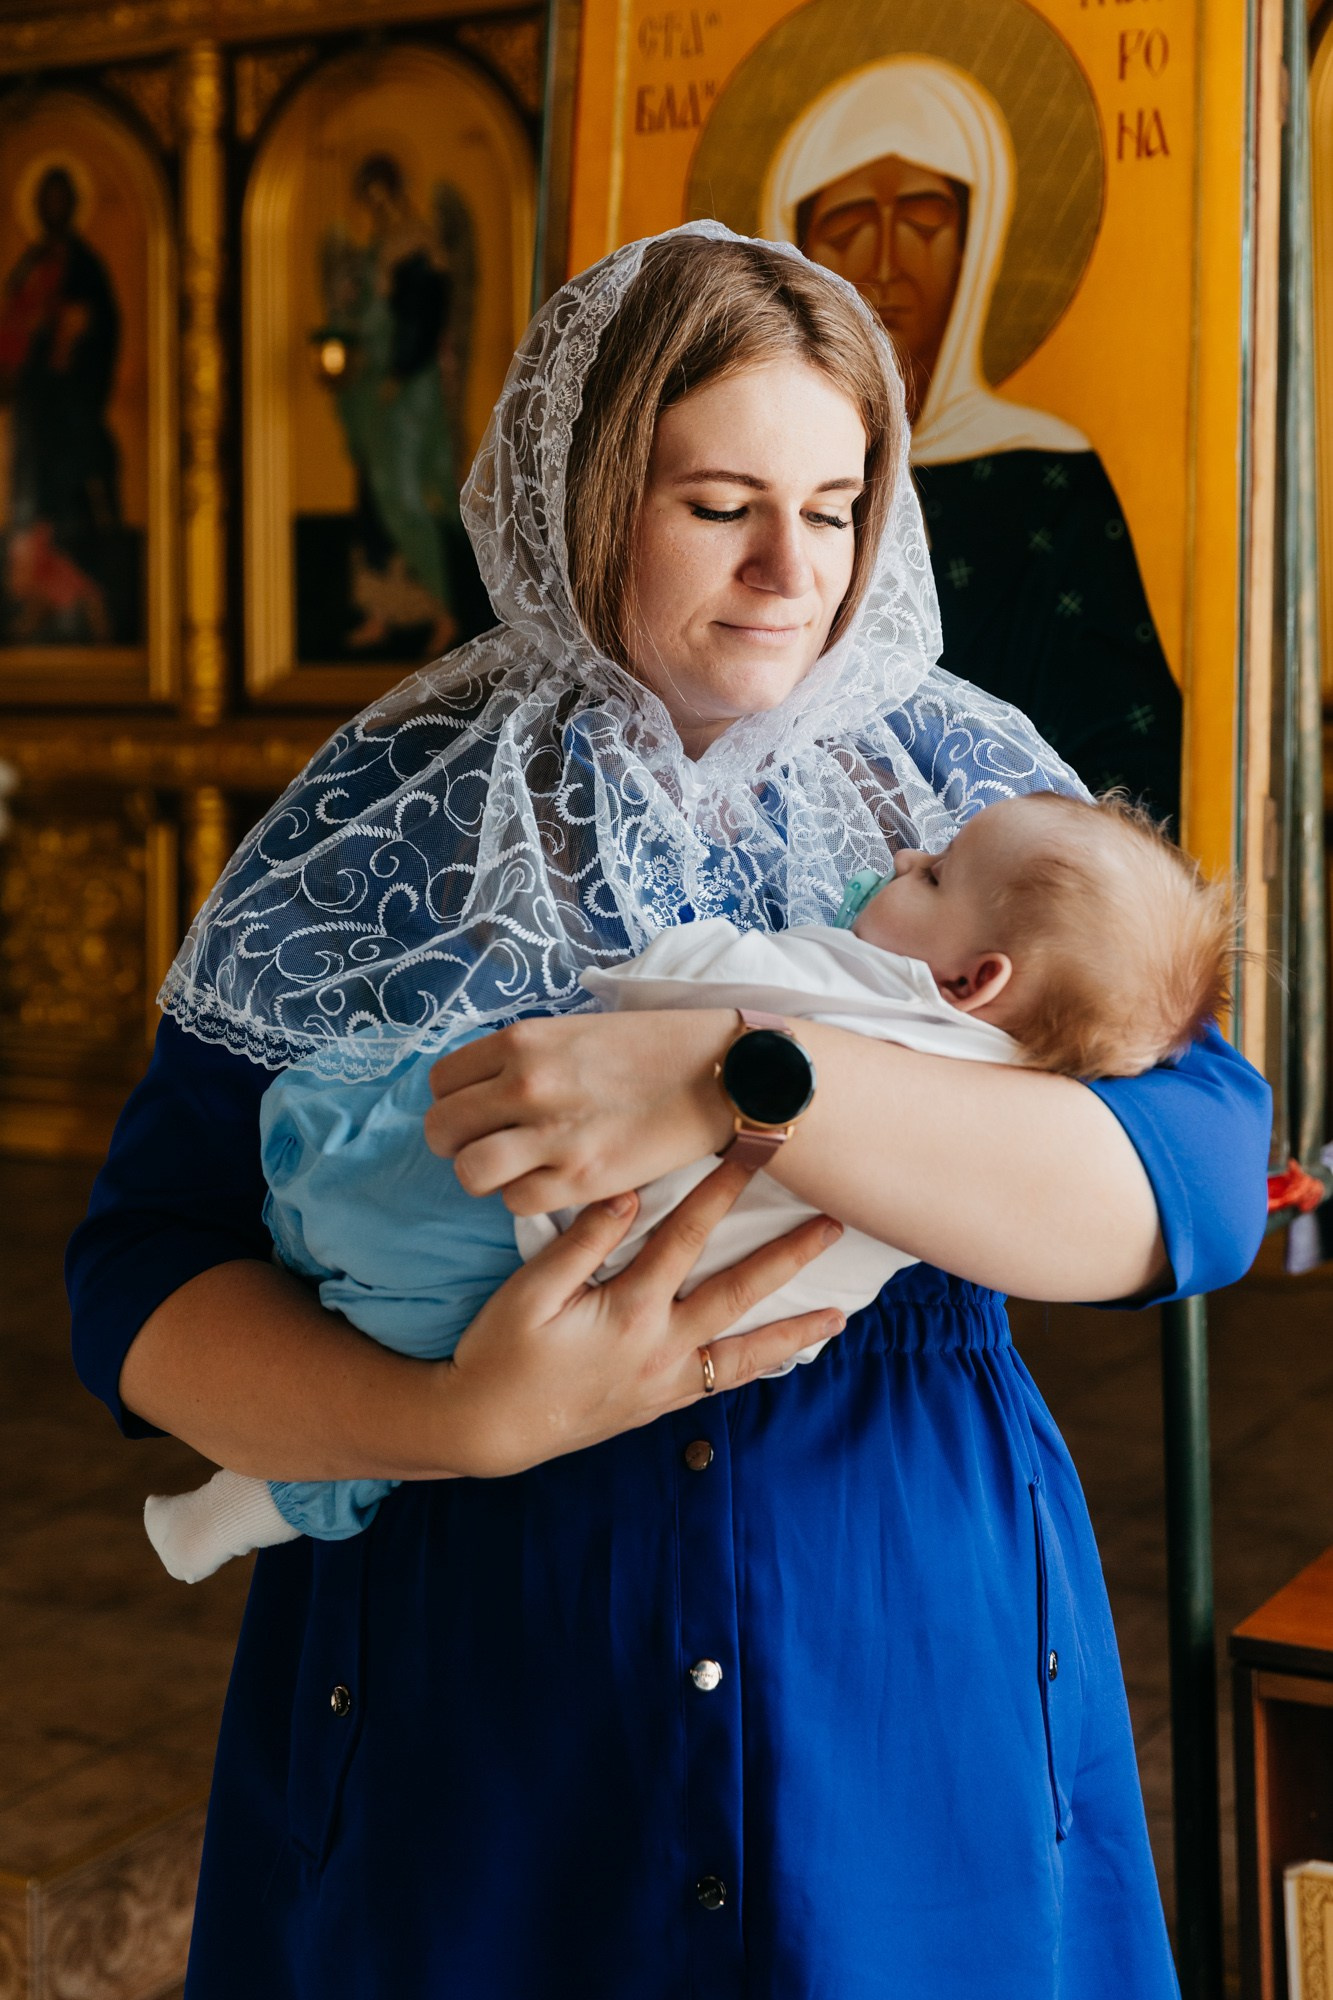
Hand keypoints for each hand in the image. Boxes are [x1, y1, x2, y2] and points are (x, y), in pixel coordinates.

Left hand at [425, 1011, 736, 1213]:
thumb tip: (482, 1089)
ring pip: (469, 1173)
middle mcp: (527, 1085)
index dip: (454, 1102)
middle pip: (442, 1130)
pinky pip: (516, 1203)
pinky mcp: (581, 1179)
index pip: (441, 1082)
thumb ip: (523, 1058)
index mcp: (523, 1042)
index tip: (477, 1112)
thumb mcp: (574, 1032)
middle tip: (491, 1144)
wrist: (722, 1074)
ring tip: (516, 1170)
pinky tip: (555, 1181)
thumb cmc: (652, 1049)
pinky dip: (529, 1197)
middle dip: (458, 1143)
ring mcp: (552, 1135)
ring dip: (485, 1177)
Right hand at [440, 1157, 844, 1476]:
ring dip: (794, 1331)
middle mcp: (661, 1347)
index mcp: (630, 1311)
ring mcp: (666, 1380)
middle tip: (833, 1226)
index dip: (720, 1191)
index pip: (686, 1236)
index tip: (750, 1154)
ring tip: (839, 1316)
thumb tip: (625, 1193)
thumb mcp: (529, 1293)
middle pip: (739, 1291)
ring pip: (745, 1351)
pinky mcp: (660, 1404)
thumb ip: (580, 1243)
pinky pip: (721, 1384)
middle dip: (789, 1256)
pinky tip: (780, 1360)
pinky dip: (756, 1369)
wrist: (487, 1429)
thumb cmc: (500, 1354)